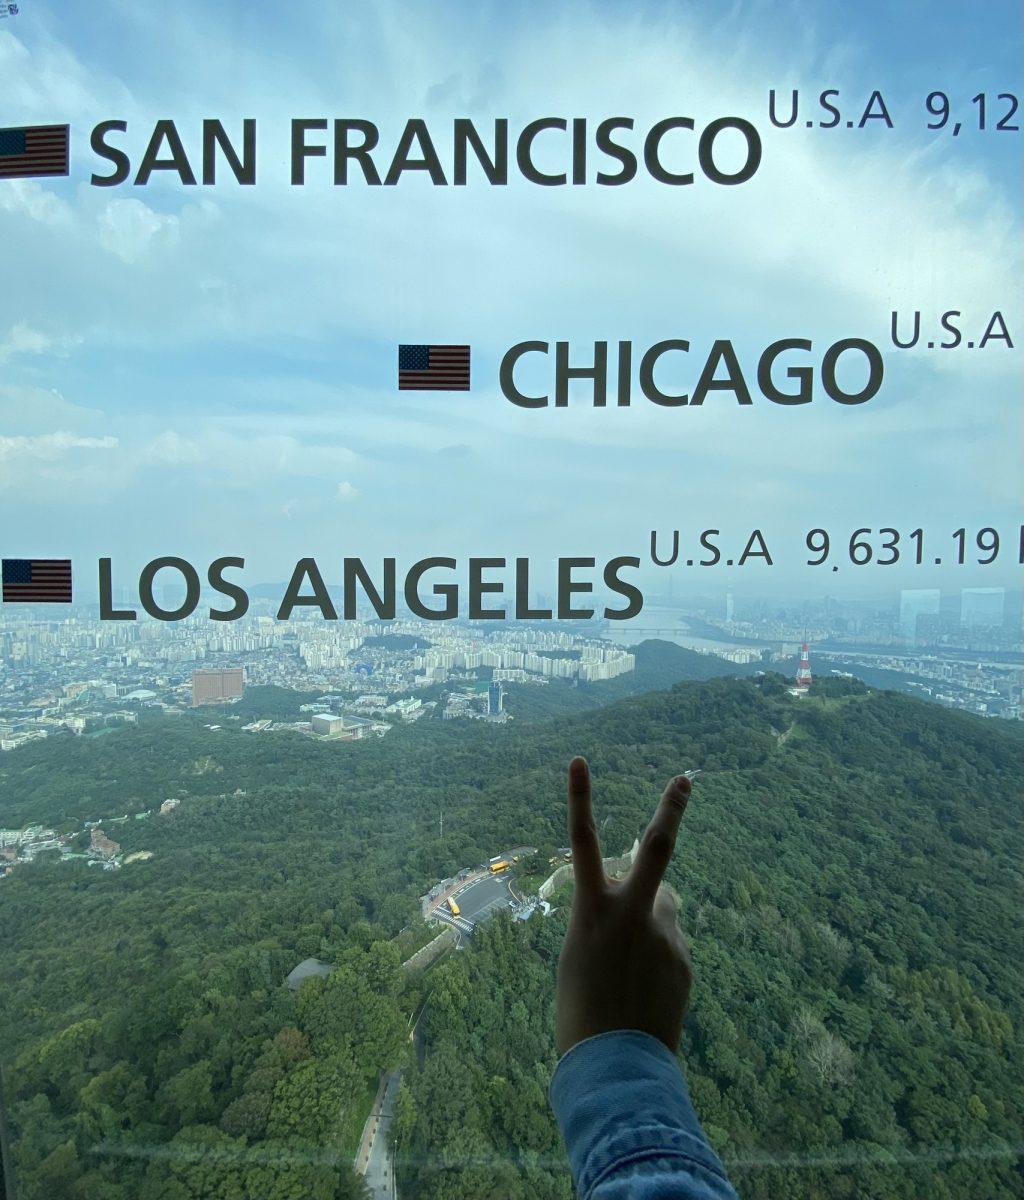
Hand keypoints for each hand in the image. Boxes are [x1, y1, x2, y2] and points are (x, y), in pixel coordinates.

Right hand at [555, 756, 692, 1056]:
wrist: (614, 1066)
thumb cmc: (582, 1010)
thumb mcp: (581, 954)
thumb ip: (614, 917)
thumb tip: (655, 900)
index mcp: (591, 911)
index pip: (583, 843)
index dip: (579, 799)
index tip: (579, 760)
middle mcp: (631, 913)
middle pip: (655, 849)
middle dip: (671, 809)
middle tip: (686, 778)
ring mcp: (664, 935)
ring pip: (663, 907)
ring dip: (651, 920)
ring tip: (629, 967)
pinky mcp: (684, 958)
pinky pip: (670, 942)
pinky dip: (659, 955)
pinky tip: (644, 989)